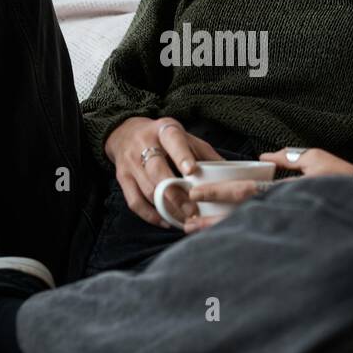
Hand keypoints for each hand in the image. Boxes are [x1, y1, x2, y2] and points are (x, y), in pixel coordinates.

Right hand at [104, 116, 224, 228]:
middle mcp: (144, 144)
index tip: (192, 171)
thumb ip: (204, 153)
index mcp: (164, 131)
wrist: (125, 133)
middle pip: (158, 171)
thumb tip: (230, 172)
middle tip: (192, 210)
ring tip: (184, 219)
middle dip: (176, 194)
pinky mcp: (122, 178)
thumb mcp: (184, 136)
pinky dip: (150, 215)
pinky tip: (166, 221)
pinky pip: (135, 202)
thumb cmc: (162, 138)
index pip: (174, 142)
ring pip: (147, 190)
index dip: (182, 157)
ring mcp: (130, 162)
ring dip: (166, 208)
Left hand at [181, 146, 352, 232]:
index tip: (194, 193)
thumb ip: (288, 159)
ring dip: (221, 236)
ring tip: (197, 236)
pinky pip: (264, 243)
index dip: (218, 192)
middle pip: (239, 219)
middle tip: (185, 224)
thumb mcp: (317, 160)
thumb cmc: (348, 181)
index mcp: (287, 193)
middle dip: (211, 223)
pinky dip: (242, 244)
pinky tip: (225, 248)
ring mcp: (290, 230)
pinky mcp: (295, 242)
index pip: (245, 193)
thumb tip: (264, 158)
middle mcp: (285, 214)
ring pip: (248, 234)